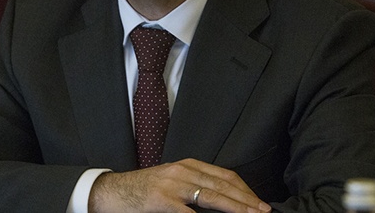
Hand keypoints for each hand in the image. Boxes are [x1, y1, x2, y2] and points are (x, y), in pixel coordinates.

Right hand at [88, 158, 271, 212]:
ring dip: (235, 208)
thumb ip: (193, 186)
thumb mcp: (170, 181)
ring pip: (212, 196)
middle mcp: (182, 172)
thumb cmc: (141, 191)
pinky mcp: (163, 201)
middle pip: (223, 185)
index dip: (244, 189)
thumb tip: (220, 200)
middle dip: (246, 200)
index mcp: (187, 166)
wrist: (110, 193)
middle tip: (263, 211)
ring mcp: (173, 186)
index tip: (258, 202)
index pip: (224, 175)